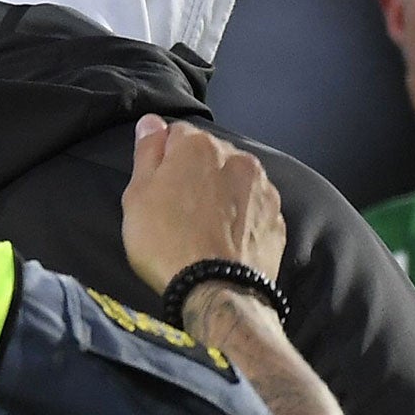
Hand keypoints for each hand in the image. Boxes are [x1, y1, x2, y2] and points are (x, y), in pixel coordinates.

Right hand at [121, 115, 284, 295]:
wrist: (217, 292)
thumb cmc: (167, 244)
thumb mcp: (137, 196)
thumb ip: (147, 152)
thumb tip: (152, 122)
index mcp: (199, 146)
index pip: (176, 135)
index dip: (163, 160)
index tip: (157, 187)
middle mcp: (238, 158)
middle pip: (210, 156)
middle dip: (195, 174)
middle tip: (178, 211)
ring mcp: (263, 189)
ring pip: (235, 181)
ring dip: (221, 194)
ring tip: (204, 229)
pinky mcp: (277, 219)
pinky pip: (253, 209)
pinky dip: (241, 218)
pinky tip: (224, 240)